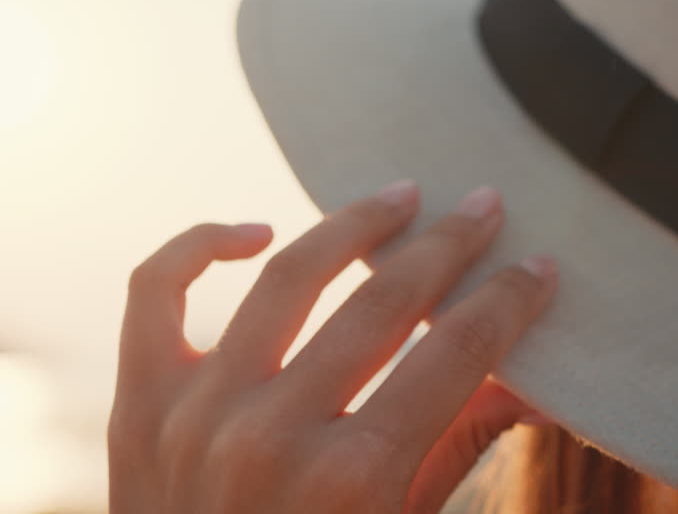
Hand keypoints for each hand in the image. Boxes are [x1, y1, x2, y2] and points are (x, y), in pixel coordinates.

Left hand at [108, 181, 557, 513]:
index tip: (536, 266)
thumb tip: (538, 382)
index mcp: (352, 482)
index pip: (452, 357)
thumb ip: (460, 447)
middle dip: (448, 248)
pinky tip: (257, 234)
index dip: (506, 303)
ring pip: (286, 276)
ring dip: (351, 226)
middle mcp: (271, 436)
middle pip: (381, 306)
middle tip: (484, 206)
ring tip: (398, 196)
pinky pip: (156, 289)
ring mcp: (196, 413)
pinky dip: (202, 244)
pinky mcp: (140, 405)